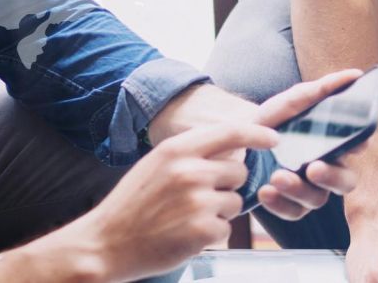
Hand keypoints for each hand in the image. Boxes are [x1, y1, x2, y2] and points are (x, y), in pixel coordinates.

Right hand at [54, 121, 277, 281]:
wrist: (104, 244)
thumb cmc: (132, 206)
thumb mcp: (155, 165)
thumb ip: (190, 154)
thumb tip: (231, 148)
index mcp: (177, 150)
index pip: (230, 132)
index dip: (257, 134)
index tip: (273, 138)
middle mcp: (189, 170)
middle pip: (238, 172)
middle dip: (226, 186)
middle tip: (196, 200)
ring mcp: (197, 200)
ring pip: (235, 202)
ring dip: (219, 212)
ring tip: (185, 219)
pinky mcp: (202, 230)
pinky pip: (226, 228)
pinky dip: (211, 234)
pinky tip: (184, 235)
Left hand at [251, 69, 364, 218]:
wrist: (236, 143)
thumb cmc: (270, 122)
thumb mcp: (291, 101)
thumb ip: (321, 89)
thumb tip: (354, 74)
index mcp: (333, 144)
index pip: (358, 147)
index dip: (360, 145)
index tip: (355, 143)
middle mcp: (327, 169)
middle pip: (346, 182)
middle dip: (332, 177)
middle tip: (313, 168)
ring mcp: (309, 190)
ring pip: (318, 199)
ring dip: (299, 189)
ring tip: (277, 176)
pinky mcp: (289, 205)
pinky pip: (292, 212)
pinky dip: (279, 204)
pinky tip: (265, 191)